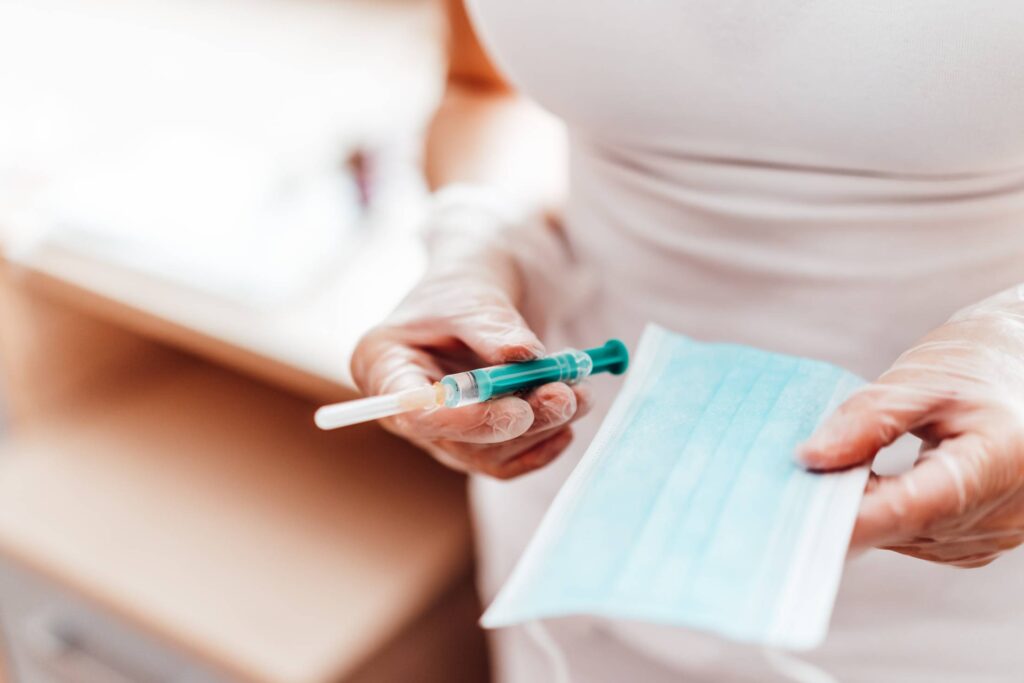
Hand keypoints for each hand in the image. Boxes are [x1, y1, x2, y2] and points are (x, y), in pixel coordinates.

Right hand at [350, 248, 589, 478]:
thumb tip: (525, 355)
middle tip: (564, 395)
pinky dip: (541, 446)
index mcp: (383, 365)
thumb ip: (493, 325)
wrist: (481, 294)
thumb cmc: (463, 285)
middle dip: (516, 422)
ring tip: (579, 394)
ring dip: (539, 430)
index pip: (412, 411)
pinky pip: (505, 462)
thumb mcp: (473, 292)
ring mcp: (441, 430)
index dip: (462, 420)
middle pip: (456, 440)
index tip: (516, 410)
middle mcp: (406, 407)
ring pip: (488, 454)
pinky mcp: (474, 441)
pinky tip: (568, 422)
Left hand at [799, 289, 1023, 566]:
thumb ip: (868, 419)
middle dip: (845, 506)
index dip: (847, 519)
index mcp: (998, 462)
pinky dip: (888, 513)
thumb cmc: (981, 362)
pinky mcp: (983, 542)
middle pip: (901, 526)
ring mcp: (999, 535)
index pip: (908, 509)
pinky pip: (918, 537)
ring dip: (866, 509)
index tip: (793, 515)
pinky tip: (869, 481)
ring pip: (904, 536)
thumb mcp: (922, 378)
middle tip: (791, 480)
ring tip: (835, 468)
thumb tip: (809, 459)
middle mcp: (1007, 512)